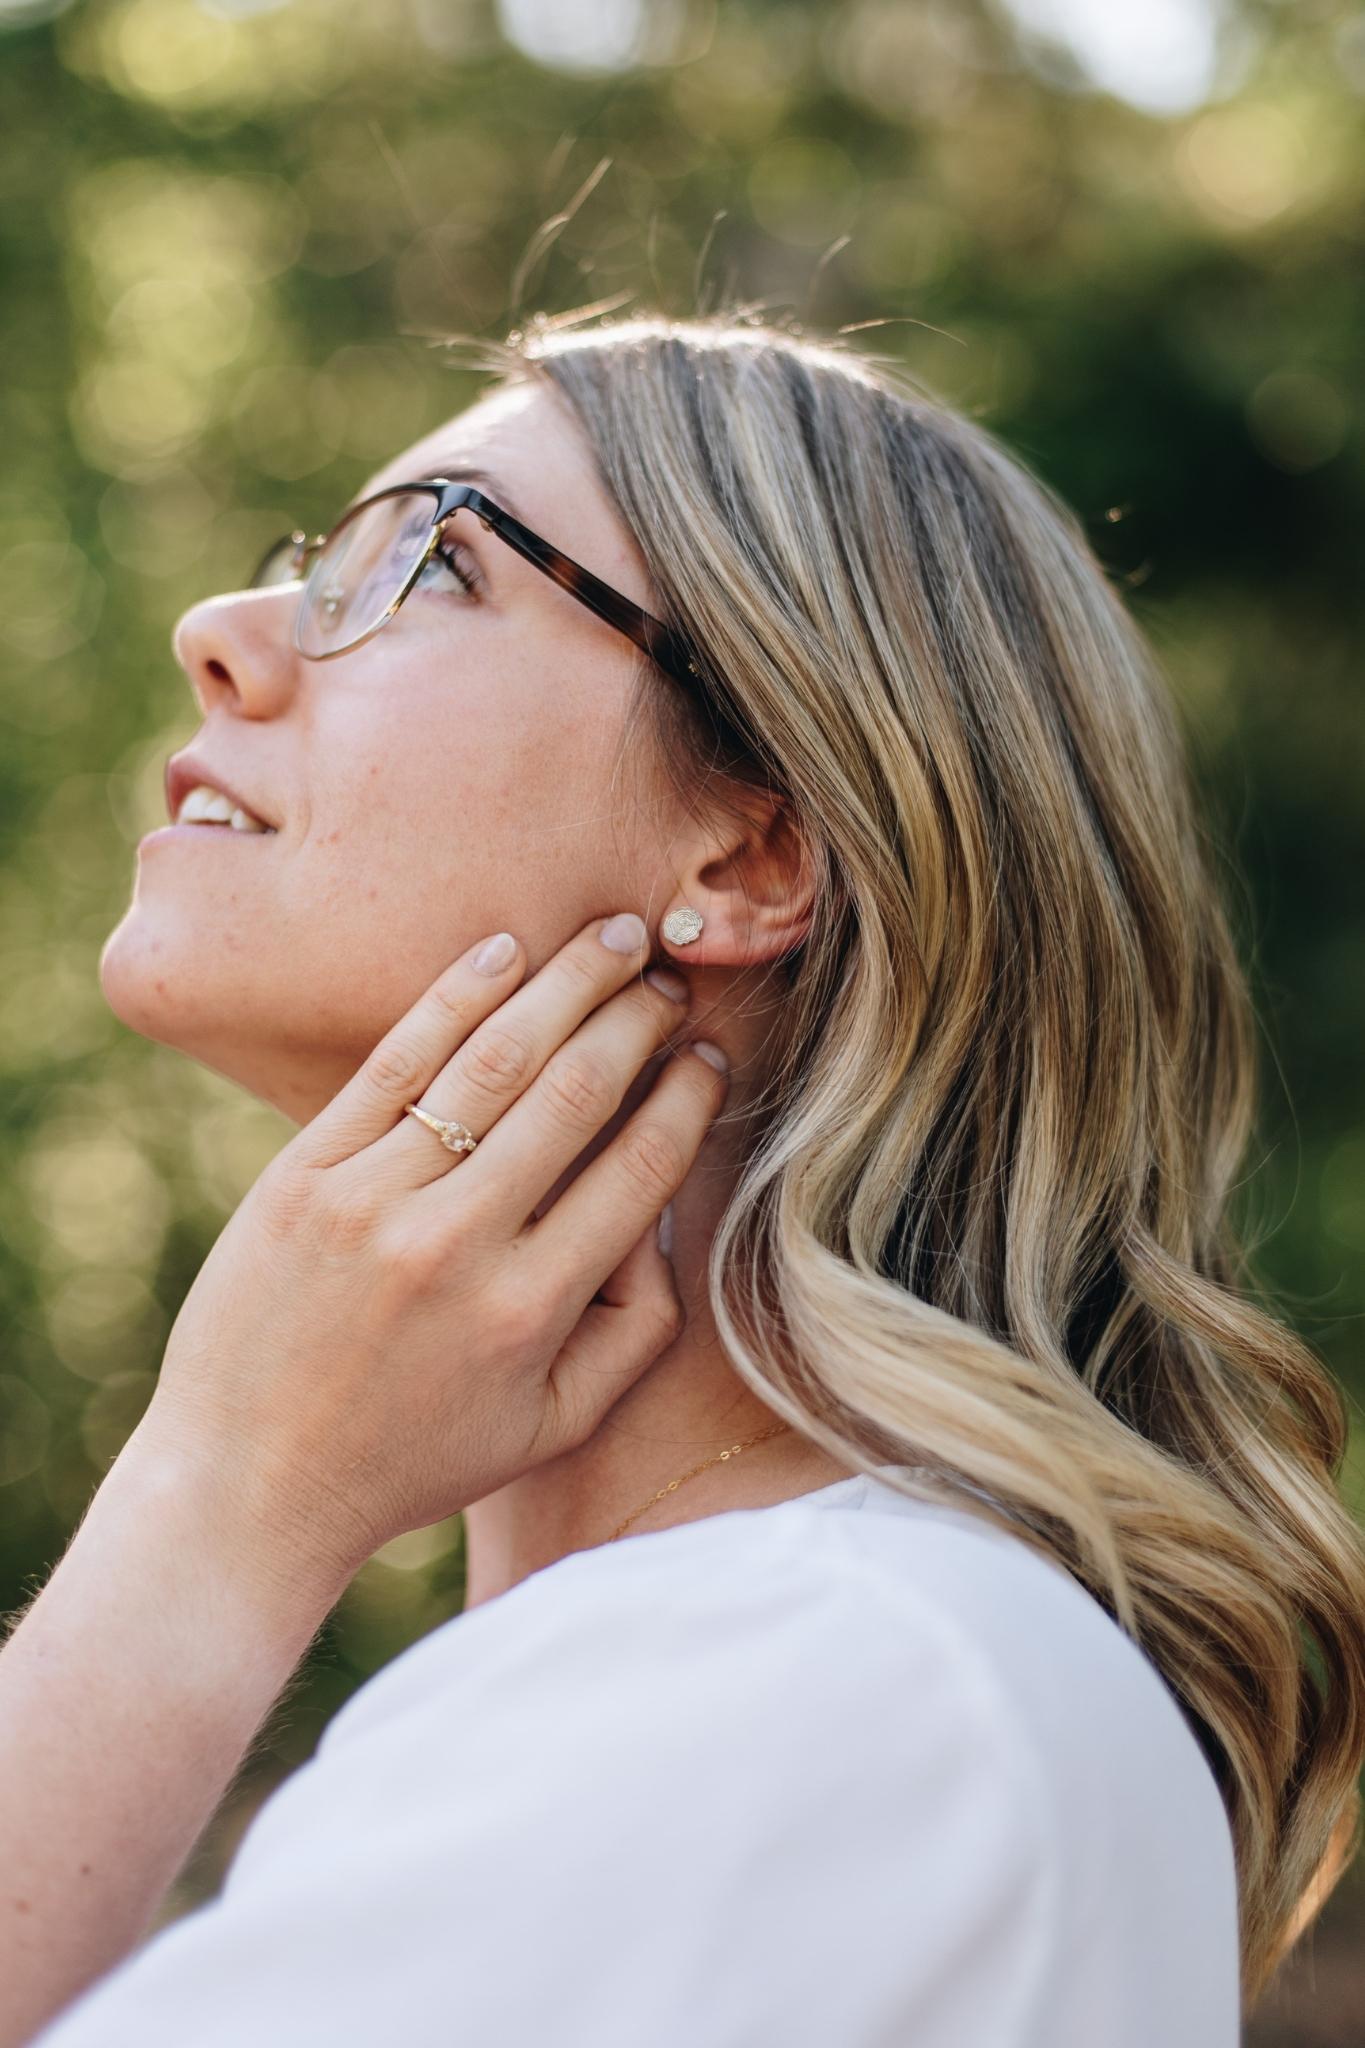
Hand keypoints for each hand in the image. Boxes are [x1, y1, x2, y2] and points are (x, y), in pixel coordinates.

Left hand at [140, 913, 727, 1580]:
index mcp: (533, 1311)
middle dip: (637, 1021)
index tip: (710, 1056)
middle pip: (575, 1096)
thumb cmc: (414, 1457)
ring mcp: (375, 1201)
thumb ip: (635, 1333)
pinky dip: (454, 999)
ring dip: (565, 986)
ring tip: (614, 939)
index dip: (687, 1100)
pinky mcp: (305, 1175)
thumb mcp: (551, 1427)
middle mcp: (459, 1246)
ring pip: (492, 1062)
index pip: (638, 1171)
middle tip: (670, 981)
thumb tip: (668, 1218)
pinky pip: (394, 1065)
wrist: (248, 1481)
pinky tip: (503, 954)